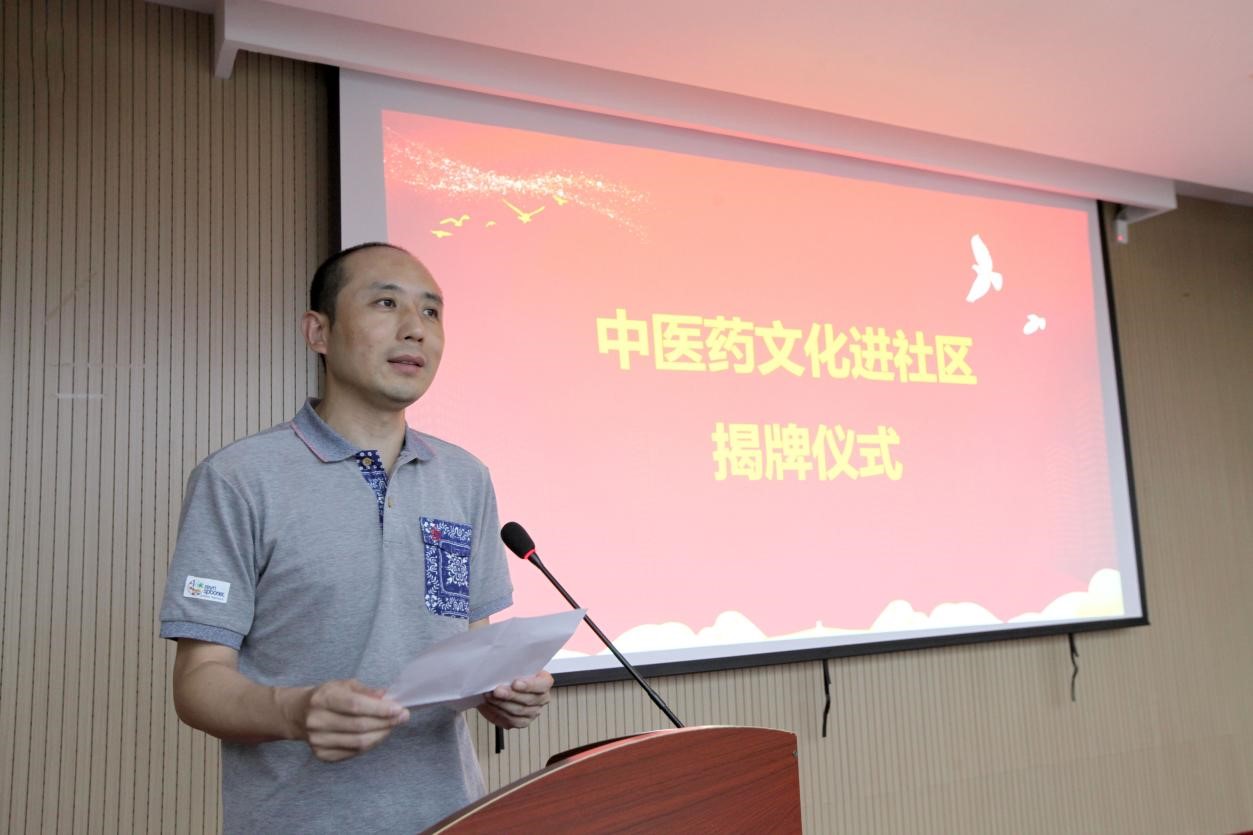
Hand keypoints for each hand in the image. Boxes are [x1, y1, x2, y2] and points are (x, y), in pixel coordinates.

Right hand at [290, 679, 409, 761]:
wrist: (299, 714)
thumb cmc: (327, 697)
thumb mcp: (344, 685)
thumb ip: (365, 691)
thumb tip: (386, 696)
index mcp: (322, 699)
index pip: (355, 706)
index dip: (380, 709)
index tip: (399, 708)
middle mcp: (317, 721)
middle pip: (359, 726)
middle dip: (386, 722)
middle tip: (403, 717)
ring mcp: (318, 740)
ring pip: (359, 743)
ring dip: (381, 734)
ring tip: (392, 725)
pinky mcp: (322, 755)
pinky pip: (353, 753)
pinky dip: (370, 744)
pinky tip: (377, 734)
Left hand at [477, 671, 552, 729]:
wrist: (503, 684)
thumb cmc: (512, 673)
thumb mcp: (515, 665)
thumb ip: (514, 667)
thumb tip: (505, 668)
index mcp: (544, 681)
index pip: (542, 685)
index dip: (529, 685)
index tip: (515, 683)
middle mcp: (542, 698)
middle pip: (529, 700)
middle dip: (510, 695)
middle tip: (497, 690)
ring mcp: (533, 712)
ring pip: (519, 711)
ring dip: (501, 703)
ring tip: (489, 696)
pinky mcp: (522, 722)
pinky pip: (511, 721)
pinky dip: (499, 712)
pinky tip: (491, 705)